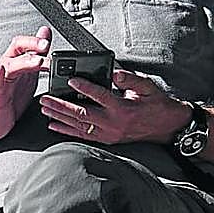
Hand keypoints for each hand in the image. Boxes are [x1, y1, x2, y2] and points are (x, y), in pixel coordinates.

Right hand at [0, 26, 51, 142]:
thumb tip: (46, 36)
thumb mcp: (30, 75)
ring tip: (37, 61)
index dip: (38, 40)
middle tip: (46, 46)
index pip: (26, 43)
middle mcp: (7, 66)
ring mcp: (0, 79)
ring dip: (25, 61)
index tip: (49, 40)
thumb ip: (37, 56)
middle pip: (17, 47)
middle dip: (32, 44)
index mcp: (16, 61)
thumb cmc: (10, 99)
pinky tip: (1, 70)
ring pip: (11, 64)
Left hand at [39, 67, 191, 144]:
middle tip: (46, 98)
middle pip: (82, 113)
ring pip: (79, 125)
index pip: (99, 96)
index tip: (71, 81)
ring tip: (45, 109)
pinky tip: (55, 126)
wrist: (168, 127)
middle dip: (61, 106)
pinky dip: (67, 130)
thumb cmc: (157, 106)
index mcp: (123, 108)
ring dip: (60, 117)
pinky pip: (83, 135)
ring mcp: (109, 133)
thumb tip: (115, 73)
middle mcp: (113, 123)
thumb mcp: (147, 87)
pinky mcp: (107, 139)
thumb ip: (130, 79)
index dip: (84, 87)